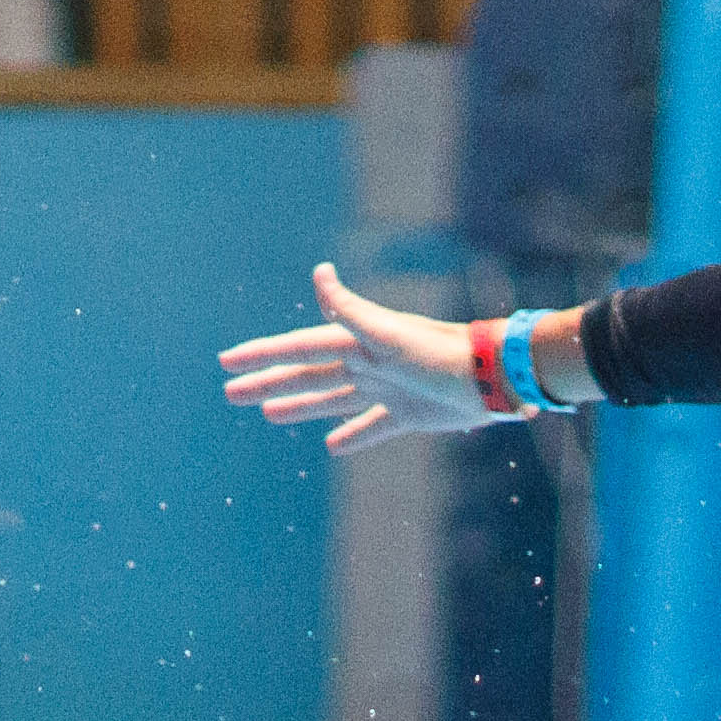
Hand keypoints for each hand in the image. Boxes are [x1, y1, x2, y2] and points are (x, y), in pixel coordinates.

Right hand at [218, 261, 494, 452]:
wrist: (493, 379)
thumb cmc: (441, 354)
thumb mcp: (390, 334)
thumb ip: (351, 310)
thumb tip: (320, 273)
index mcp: (358, 343)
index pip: (299, 348)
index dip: (263, 355)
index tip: (227, 362)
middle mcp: (368, 363)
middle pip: (308, 375)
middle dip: (269, 382)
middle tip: (230, 393)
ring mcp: (388, 390)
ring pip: (332, 399)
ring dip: (299, 405)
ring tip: (267, 413)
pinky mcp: (410, 415)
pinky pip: (373, 428)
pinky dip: (352, 437)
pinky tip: (332, 447)